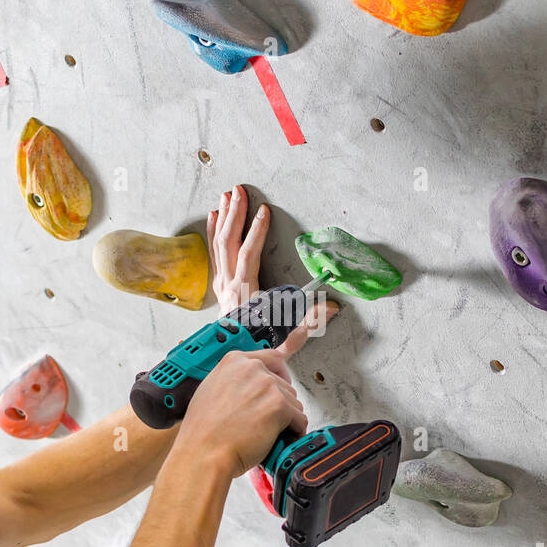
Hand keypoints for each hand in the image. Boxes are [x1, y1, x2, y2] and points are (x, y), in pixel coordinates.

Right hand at [177, 348, 307, 480]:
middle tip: (265, 420)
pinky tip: (280, 439)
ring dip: (287, 419)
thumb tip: (250, 387)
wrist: (204, 453)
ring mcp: (266, 385)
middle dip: (280, 403)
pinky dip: (294, 432)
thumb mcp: (211, 391)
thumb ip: (234, 381)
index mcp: (234, 361)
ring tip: (267, 432)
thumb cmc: (203, 432)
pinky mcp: (278, 405)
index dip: (279, 375)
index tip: (282, 384)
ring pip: (294, 402)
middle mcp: (252, 369)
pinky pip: (300, 419)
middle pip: (285, 383)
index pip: (272, 358)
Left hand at [206, 184, 338, 355]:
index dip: (256, 232)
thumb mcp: (286, 336)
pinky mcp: (218, 283)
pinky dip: (213, 231)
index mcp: (245, 292)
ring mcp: (220, 283)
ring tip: (227, 195)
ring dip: (224, 218)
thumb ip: (309, 322)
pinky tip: (214, 215)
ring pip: (220, 244)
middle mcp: (229, 285)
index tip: (264, 211)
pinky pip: (213, 252)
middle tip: (239, 191)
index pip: (249, 256)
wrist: (232, 355)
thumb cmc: (258, 344)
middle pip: (229, 243)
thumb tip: (333, 307)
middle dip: (236, 215)